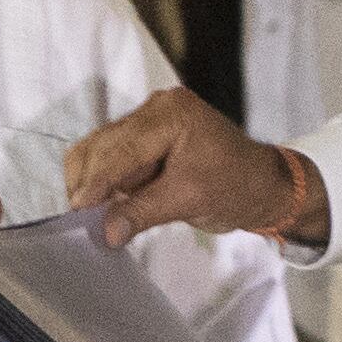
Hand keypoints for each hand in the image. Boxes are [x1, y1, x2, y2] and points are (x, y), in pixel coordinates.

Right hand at [66, 87, 315, 243]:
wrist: (263, 187)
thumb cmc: (237, 187)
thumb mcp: (188, 201)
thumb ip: (142, 213)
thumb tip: (105, 232)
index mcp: (171, 113)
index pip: (120, 148)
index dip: (96, 181)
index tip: (78, 210)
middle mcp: (155, 109)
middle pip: (102, 145)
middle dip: (90, 184)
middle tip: (82, 220)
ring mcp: (149, 121)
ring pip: (101, 152)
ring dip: (96, 185)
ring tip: (97, 217)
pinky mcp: (145, 139)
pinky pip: (113, 159)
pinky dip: (107, 184)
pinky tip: (109, 206)